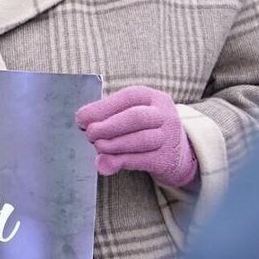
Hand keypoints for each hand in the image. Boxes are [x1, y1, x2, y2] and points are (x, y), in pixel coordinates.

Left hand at [76, 85, 196, 187]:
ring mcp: (169, 137)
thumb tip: (83, 123)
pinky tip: (108, 161)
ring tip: (98, 147)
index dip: (102, 108)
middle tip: (90, 134)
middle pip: (136, 117)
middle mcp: (164, 114)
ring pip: (140, 139)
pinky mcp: (167, 159)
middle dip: (108, 126)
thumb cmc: (144, 128)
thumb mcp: (130, 116)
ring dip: (113, 145)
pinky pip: (142, 160)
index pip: (128, 97)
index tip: (81, 119)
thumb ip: (107, 118)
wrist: (177, 152)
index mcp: (153, 97)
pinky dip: (121, 161)